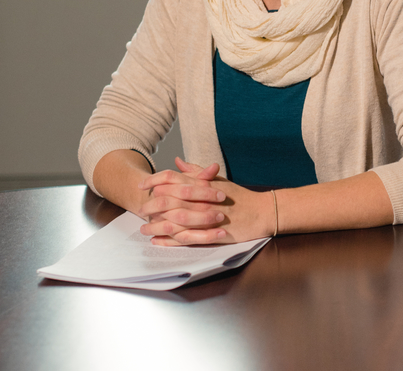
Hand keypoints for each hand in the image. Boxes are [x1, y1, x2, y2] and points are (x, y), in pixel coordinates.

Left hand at [139, 158, 275, 245]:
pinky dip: (168, 241)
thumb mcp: (218, 180)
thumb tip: (177, 162)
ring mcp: (205, 218)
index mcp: (203, 185)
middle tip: (140, 209)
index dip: (155, 181)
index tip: (143, 185)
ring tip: (144, 229)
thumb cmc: (239, 196)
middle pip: (169, 200)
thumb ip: (196, 172)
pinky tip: (158, 242)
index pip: (173, 179)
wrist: (261, 212)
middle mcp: (202, 200)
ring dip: (156, 226)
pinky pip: (184, 239)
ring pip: (173, 221)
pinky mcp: (209, 234)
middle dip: (151, 205)